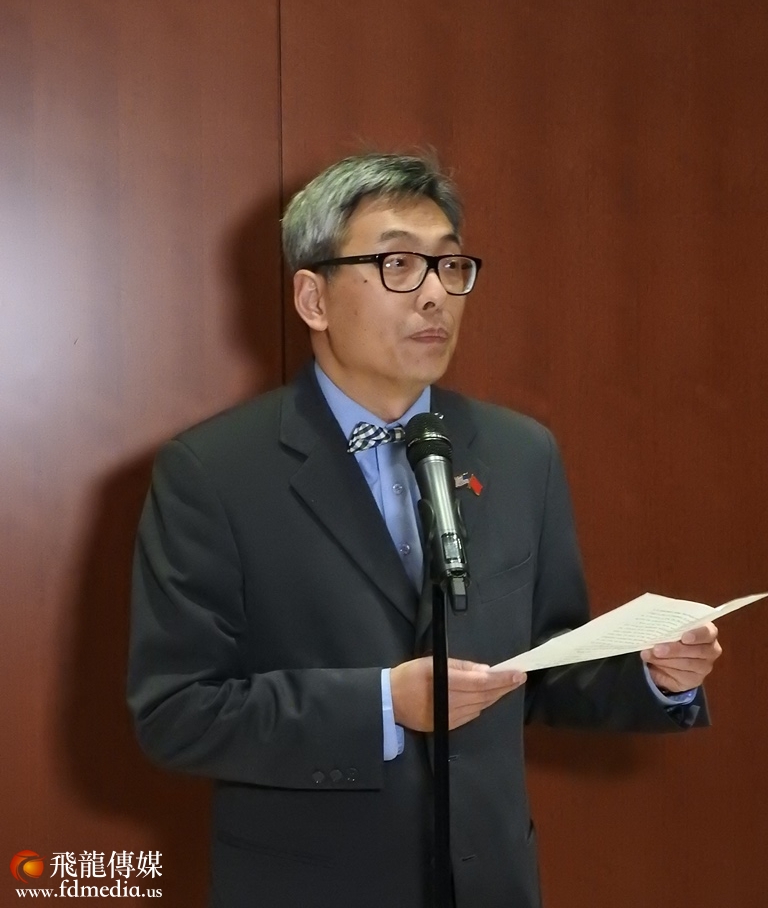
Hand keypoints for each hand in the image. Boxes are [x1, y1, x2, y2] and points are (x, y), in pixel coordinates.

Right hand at [390, 656, 525, 731]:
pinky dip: (482, 704)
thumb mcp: (432, 662)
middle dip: (503, 686)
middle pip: (484, 695)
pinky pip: (472, 714)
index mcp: (446, 683)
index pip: (481, 682)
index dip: (501, 679)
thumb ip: (460, 666)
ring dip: (495, 696)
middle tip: (519, 678)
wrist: (390, 701)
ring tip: (506, 685)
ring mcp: (450, 717)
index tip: (518, 674)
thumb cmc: (409, 675)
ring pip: (481, 706)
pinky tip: (487, 697)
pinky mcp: (448, 725)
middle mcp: (451, 702)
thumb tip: (485, 670)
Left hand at [640, 622, 721, 692]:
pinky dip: (665, 668)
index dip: (697, 635)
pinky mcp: (696, 679)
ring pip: (687, 663)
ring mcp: (705, 666)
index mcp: (708, 632)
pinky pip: (681, 675)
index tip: (684, 637)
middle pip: (697, 650)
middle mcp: (711, 649)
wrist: (668, 659)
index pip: (708, 632)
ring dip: (666, 660)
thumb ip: (667, 627)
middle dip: (675, 649)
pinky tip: (655, 663)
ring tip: (649, 654)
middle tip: (657, 649)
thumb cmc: (671, 637)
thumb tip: (653, 627)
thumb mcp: (670, 629)